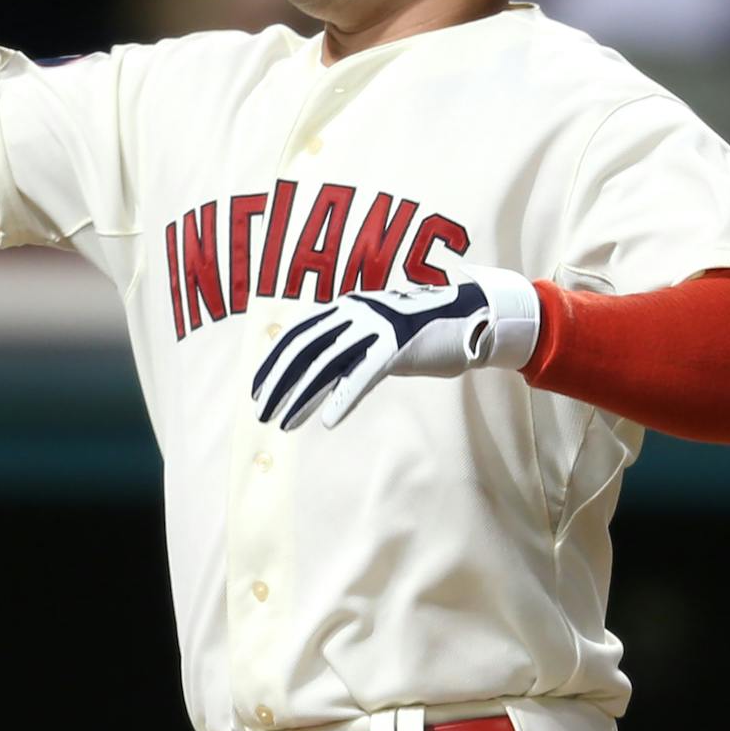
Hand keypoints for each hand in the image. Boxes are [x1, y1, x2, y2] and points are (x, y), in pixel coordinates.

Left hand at [249, 264, 539, 429]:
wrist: (473, 317)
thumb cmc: (422, 332)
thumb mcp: (378, 336)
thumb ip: (350, 349)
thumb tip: (319, 377)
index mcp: (345, 307)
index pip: (297, 336)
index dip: (273, 363)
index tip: (256, 390)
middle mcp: (354, 312)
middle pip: (303, 351)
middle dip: (278, 383)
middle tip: (261, 412)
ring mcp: (375, 326)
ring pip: (326, 364)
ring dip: (301, 397)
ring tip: (284, 423)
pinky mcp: (398, 344)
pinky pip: (363, 375)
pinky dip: (343, 398)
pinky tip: (329, 421)